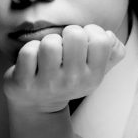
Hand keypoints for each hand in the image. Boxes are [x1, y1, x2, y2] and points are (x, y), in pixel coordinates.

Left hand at [3, 24, 125, 113]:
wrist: (38, 106)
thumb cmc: (69, 77)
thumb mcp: (96, 69)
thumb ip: (114, 51)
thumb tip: (109, 35)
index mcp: (94, 76)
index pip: (102, 40)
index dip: (91, 32)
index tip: (83, 42)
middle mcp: (73, 82)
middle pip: (75, 35)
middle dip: (67, 34)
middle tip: (63, 47)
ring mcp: (48, 84)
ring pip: (50, 42)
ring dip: (47, 42)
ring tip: (47, 55)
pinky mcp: (24, 84)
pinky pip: (28, 51)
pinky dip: (29, 50)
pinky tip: (32, 62)